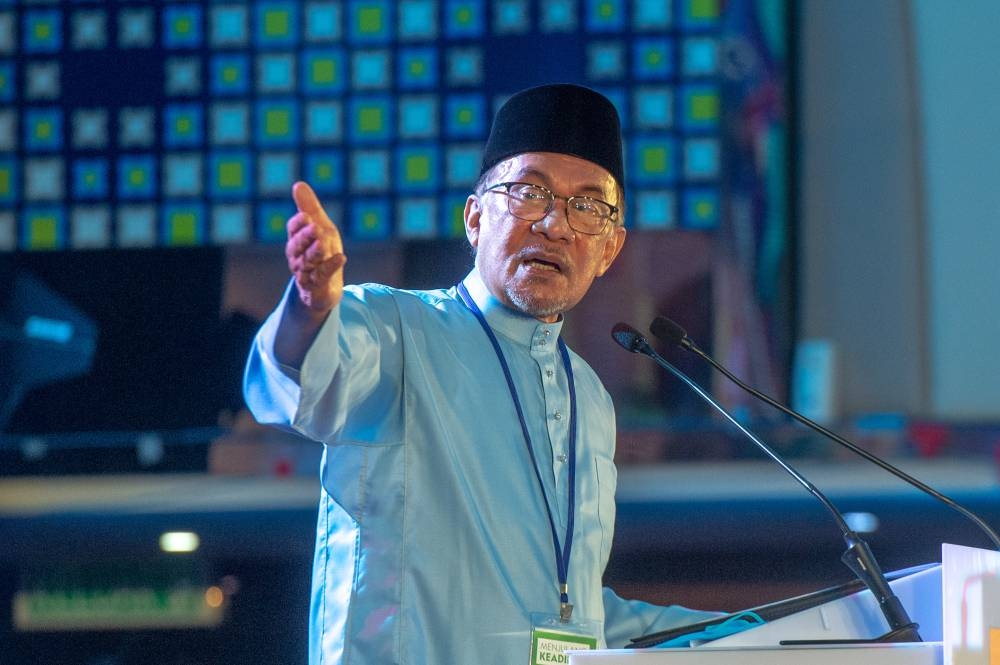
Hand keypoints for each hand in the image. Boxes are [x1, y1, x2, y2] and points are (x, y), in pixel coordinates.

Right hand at [286, 181, 346, 313]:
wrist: (325, 287)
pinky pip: (321, 276)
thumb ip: (310, 208)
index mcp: (297, 240)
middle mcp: (297, 256)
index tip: (306, 216)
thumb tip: (298, 184)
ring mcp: (305, 272)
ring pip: (306, 262)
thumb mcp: (320, 227)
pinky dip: (330, 266)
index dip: (298, 224)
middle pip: (296, 246)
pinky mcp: (315, 286)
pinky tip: (341, 257)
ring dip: (315, 252)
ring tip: (323, 243)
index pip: (293, 229)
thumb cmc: (322, 252)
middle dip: (305, 237)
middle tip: (314, 227)